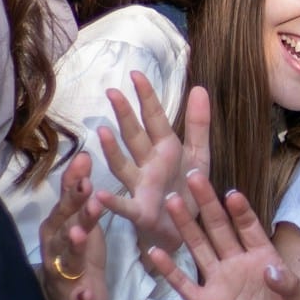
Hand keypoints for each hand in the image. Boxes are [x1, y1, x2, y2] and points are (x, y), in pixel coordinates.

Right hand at [38, 153, 109, 299]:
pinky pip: (76, 297)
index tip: (86, 160)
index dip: (74, 181)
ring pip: (68, 257)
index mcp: (59, 224)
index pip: (67, 200)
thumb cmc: (76, 251)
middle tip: (89, 189)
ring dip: (73, 246)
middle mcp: (56, 244)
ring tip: (79, 234)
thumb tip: (83, 155)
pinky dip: (80, 296)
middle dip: (75, 207)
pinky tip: (85, 295)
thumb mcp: (78, 218)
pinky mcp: (73, 298)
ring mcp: (62, 272)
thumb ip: (77, 192)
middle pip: (65, 224)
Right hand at [90, 76, 210, 259]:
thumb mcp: (198, 154)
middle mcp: (148, 163)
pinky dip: (112, 201)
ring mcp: (141, 186)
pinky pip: (124, 206)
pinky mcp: (140, 211)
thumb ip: (198, 124)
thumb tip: (199, 87)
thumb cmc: (186, 186)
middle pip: (135, 136)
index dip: (147, 97)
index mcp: (165, 148)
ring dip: (113, 150)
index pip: (155, 118)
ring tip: (103, 132)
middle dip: (125, 115)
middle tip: (112, 92)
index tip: (136, 73)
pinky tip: (100, 194)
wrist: (185, 226)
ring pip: (124, 165)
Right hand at [143, 174, 299, 299]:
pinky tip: (155, 251)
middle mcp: (238, 264)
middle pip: (219, 228)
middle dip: (208, 203)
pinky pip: (184, 283)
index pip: (250, 227)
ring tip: (170, 201)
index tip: (231, 194)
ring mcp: (220, 282)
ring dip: (186, 225)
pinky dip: (169, 268)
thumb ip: (290, 286)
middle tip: (194, 176)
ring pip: (199, 247)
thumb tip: (270, 270)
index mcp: (264, 258)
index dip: (241, 211)